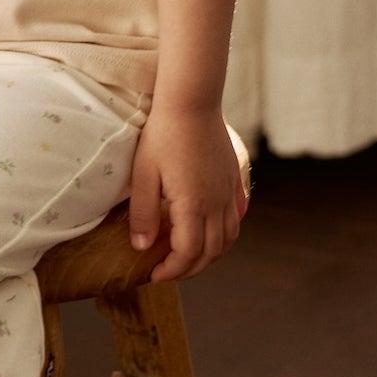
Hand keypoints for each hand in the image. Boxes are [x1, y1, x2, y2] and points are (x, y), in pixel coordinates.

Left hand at [127, 102, 249, 283]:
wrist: (192, 101)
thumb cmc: (164, 134)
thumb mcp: (144, 174)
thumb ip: (143, 214)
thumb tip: (142, 248)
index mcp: (193, 205)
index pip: (187, 253)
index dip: (171, 271)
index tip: (153, 275)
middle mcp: (216, 203)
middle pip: (210, 252)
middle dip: (189, 269)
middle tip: (167, 272)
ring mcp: (228, 192)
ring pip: (227, 238)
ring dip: (209, 255)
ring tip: (188, 257)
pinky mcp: (233, 180)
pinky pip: (235, 218)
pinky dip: (225, 235)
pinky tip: (211, 232)